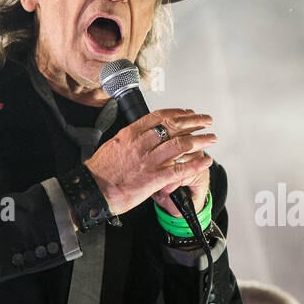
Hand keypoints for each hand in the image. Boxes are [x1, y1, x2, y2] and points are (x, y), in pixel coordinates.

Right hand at [84, 108, 215, 215]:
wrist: (92, 191)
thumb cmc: (100, 172)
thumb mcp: (113, 145)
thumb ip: (130, 139)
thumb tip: (141, 134)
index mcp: (131, 133)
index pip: (159, 117)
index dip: (178, 113)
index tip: (189, 113)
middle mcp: (141, 144)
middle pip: (174, 127)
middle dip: (195, 122)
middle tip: (207, 121)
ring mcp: (148, 161)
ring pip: (181, 145)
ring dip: (200, 141)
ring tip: (211, 139)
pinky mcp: (153, 179)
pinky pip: (179, 169)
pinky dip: (196, 164)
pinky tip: (206, 161)